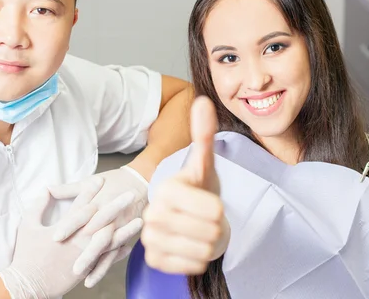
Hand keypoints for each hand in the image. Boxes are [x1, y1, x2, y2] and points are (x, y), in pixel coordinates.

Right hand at [0, 176, 135, 298]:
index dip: (91, 190)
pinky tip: (129, 245)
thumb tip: (46, 189)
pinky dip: (117, 253)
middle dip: (116, 204)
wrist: (28, 283)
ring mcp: (83, 254)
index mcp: (64, 227)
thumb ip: (38, 206)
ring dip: (125, 229)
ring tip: (139, 219)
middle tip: (130, 193)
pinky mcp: (85, 269)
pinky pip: (105, 259)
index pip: (81, 204)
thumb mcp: (28, 225)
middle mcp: (77, 239)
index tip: (102, 179)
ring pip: (108, 239)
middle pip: (100, 218)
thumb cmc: (27, 254)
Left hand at [48, 165, 147, 286]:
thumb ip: (68, 189)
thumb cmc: (113, 181)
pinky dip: (103, 268)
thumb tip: (48, 189)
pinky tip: (90, 280)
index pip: (82, 214)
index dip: (70, 225)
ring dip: (93, 262)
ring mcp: (118, 227)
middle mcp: (109, 216)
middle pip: (97, 235)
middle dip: (85, 251)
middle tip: (71, 265)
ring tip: (80, 275)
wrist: (141, 181)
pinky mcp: (124, 237)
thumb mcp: (89, 182)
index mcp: (99, 201)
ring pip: (106, 248)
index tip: (55, 237)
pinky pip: (113, 255)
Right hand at [141, 96, 229, 274]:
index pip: (214, 210)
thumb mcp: (206, 164)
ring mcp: (150, 239)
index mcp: (166, 189)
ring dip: (207, 243)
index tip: (207, 202)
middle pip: (210, 232)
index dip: (218, 209)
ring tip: (198, 230)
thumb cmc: (200, 191)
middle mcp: (152, 214)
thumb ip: (204, 134)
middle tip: (203, 218)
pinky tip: (189, 245)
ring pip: (203, 251)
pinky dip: (198, 259)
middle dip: (214, 227)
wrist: (189, 219)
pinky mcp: (154, 260)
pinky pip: (193, 266)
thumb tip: (203, 101)